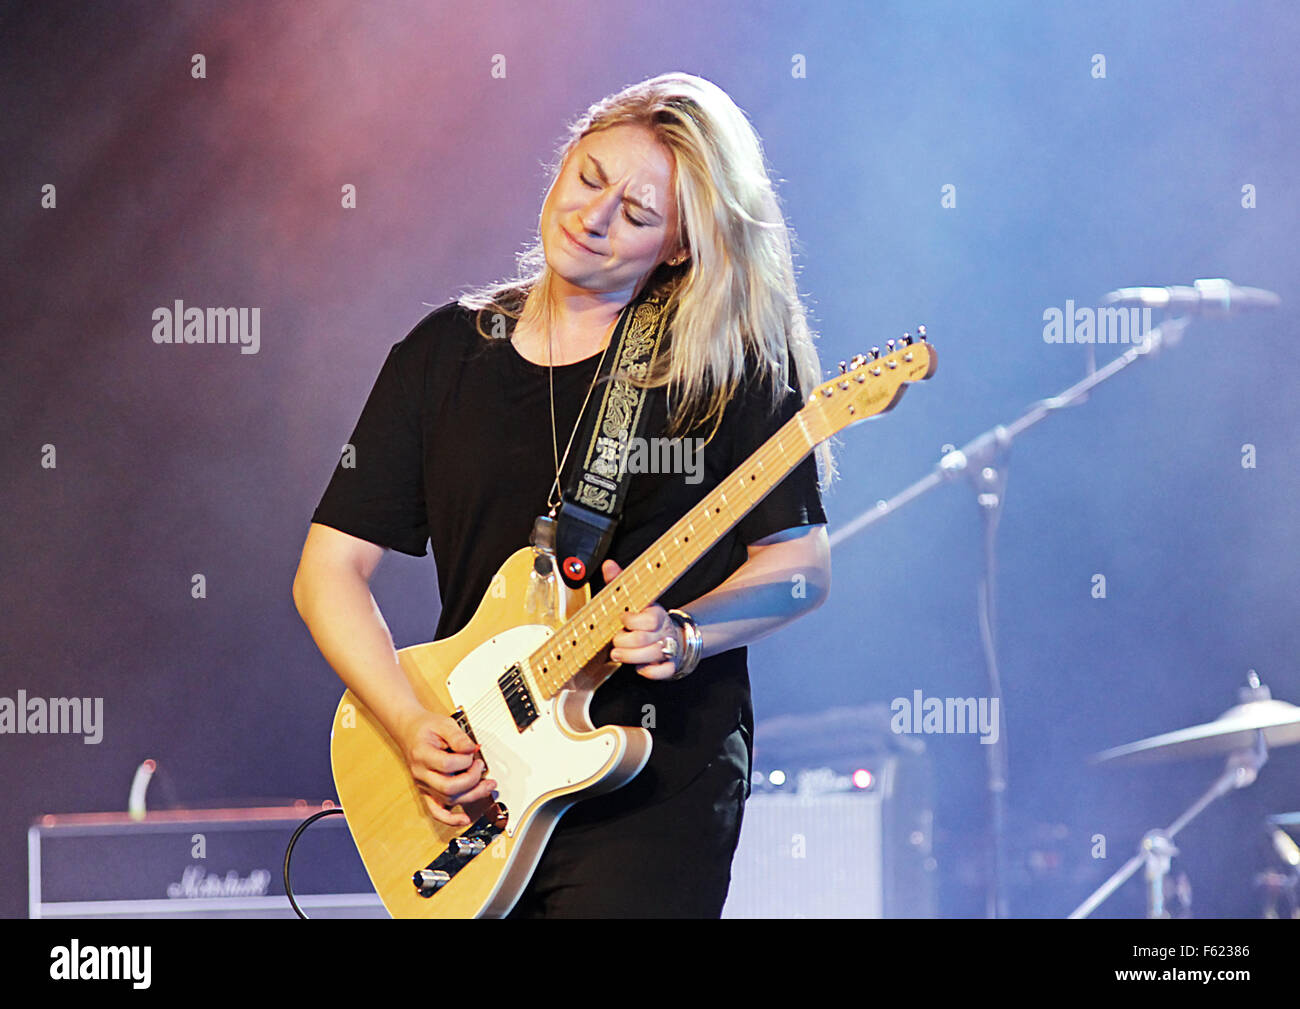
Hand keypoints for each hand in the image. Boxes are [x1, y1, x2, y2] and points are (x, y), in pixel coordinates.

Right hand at [394, 707, 496, 826]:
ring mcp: (423, 785)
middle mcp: (421, 774)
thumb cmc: (426, 728)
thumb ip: (459, 737)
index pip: (447, 764)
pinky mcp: (427, 792)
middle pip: (449, 787)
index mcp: (422, 754)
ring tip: (487, 785)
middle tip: (480, 766)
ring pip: (449, 800)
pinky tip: (464, 819)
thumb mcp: (444, 724)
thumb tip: (472, 749)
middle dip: (472, 779)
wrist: (409, 731)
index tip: (472, 752)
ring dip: (472, 795)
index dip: (465, 759)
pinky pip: (436, 811)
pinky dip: (450, 819)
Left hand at [603, 559, 683, 681]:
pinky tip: (639, 666)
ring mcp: (668, 648)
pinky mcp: (669, 664)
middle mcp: (664, 631)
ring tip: (618, 654)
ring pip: (652, 656)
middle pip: (645, 640)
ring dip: (631, 657)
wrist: (668, 633)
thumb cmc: (644, 616)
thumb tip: (608, 565)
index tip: (622, 619)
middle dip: (625, 642)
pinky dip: (650, 671)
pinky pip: (663, 671)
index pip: (649, 619)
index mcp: (657, 614)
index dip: (632, 621)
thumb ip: (619, 582)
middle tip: (615, 642)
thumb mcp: (633, 597)